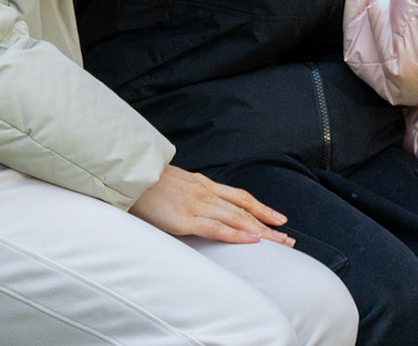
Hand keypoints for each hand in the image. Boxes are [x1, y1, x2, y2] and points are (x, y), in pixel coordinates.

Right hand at [128, 165, 293, 245]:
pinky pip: (216, 228)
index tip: (279, 219)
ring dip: (262, 232)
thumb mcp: (175, 185)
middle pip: (246, 209)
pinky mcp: (184, 219)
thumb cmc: (146, 184)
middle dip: (269, 225)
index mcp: (204, 184)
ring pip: (238, 218)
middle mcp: (206, 193)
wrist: (128, 175)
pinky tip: (252, 240)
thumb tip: (198, 206)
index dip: (262, 208)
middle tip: (289, 239)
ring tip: (281, 243)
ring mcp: (196, 205)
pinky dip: (236, 234)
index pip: (241, 197)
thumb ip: (190, 195)